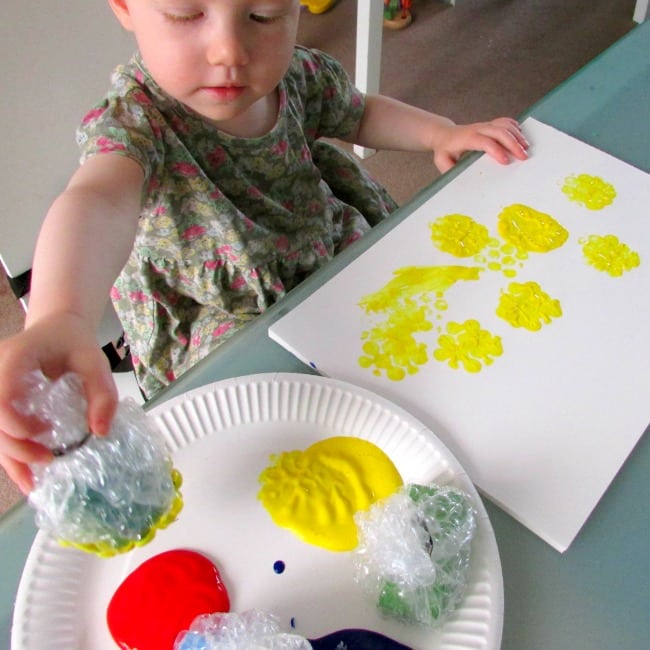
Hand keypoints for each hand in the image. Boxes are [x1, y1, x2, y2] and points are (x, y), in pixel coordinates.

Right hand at [0, 313, 117, 493]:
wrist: (56, 331)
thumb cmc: (73, 344)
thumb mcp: (95, 362)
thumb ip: (102, 393)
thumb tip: (100, 431)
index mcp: (14, 358)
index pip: (1, 396)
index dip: (16, 422)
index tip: (45, 432)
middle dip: (15, 446)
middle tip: (48, 459)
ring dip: (9, 457)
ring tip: (34, 480)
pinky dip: (9, 455)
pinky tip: (24, 476)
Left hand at [433, 117, 528, 172]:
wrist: (444, 135)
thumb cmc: (444, 150)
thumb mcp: (442, 161)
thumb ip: (449, 170)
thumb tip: (459, 180)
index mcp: (467, 138)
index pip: (484, 142)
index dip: (496, 150)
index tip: (505, 161)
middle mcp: (478, 129)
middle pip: (499, 132)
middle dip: (513, 144)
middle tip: (523, 157)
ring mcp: (485, 125)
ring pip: (504, 125)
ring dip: (517, 135)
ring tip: (526, 148)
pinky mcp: (489, 124)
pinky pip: (504, 122)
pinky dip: (515, 128)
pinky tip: (521, 136)